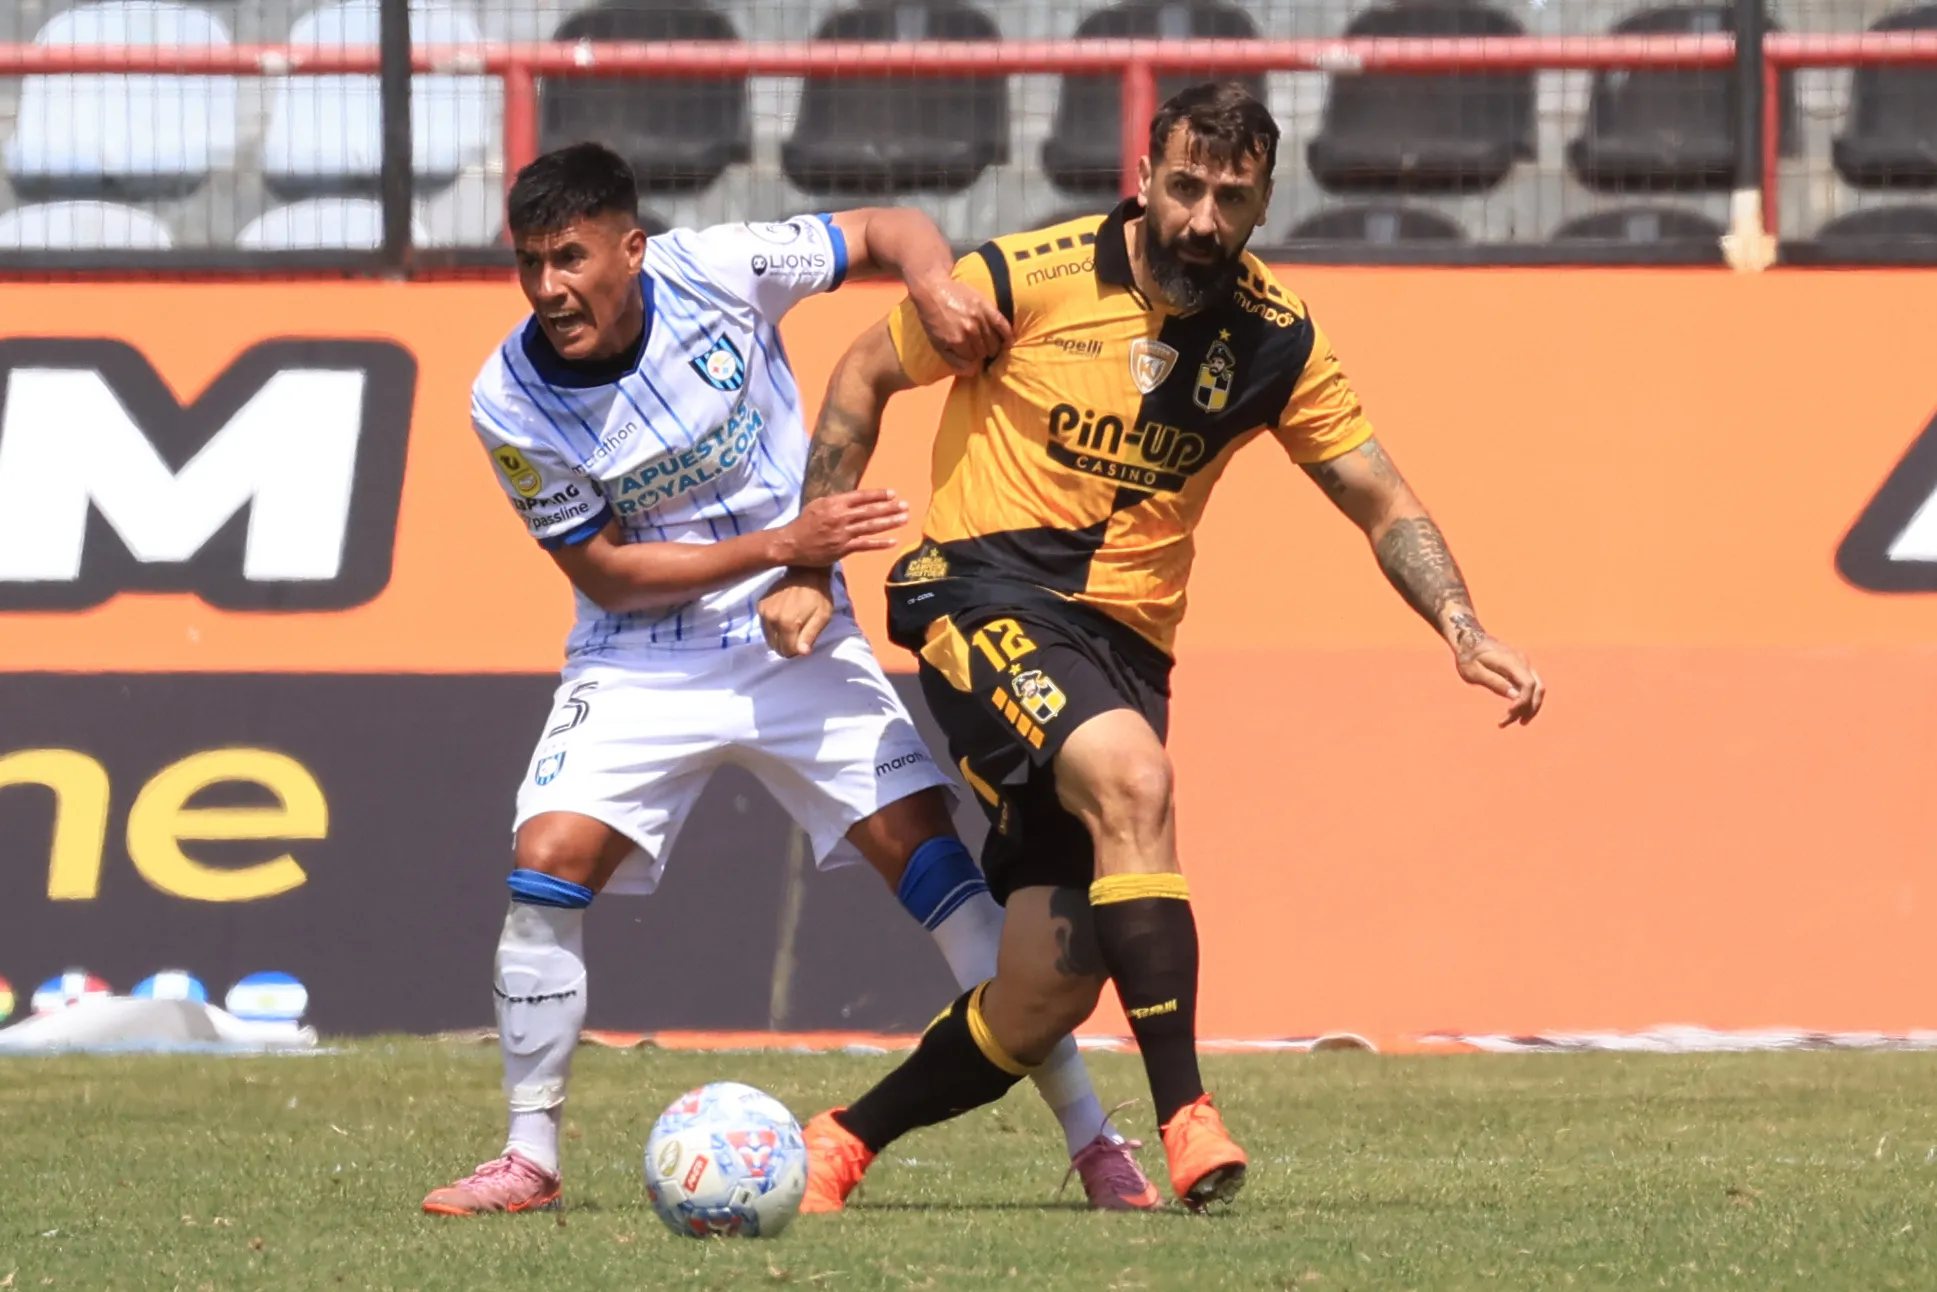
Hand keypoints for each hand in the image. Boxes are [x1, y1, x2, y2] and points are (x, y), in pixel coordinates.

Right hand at [760, 569, 835, 658]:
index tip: (804, 641)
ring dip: (779, 636)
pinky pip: (765, 626)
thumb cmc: (819, 596)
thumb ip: (810, 636)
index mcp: (787, 624)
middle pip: (776, 646)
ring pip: (769, 638)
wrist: (806, 572)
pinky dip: (773, 626)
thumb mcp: (822, 617)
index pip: (787, 651)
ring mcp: (763, 612)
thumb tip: (801, 653)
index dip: (797, 650)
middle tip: (799, 632)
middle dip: (787, 644)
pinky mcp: (760, 606)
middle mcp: (771, 619)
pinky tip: (783, 616)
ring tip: (791, 624)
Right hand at [769, 490, 906, 566]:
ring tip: (904, 519)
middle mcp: (840, 517)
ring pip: (871, 527)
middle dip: (890, 508)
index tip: (893, 493)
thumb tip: (856, 498)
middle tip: (906, 505)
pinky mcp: (843, 549)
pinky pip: (865, 545)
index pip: (861, 497)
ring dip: (890, 523)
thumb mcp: (819, 505)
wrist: (792, 544)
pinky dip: (879, 543)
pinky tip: (893, 541)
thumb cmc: (805, 523)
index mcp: (834, 503)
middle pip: (870, 511)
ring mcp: (843, 534)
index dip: (878, 495)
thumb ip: (837, 501)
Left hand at [909, 275, 1011, 374]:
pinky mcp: (987, 307)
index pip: (973, 359)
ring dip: (993, 347)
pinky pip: (1002, 324)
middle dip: (982, 353)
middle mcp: (970, 331)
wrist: (933, 290)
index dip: (971, 359)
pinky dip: (1007, 335)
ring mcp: (980, 318)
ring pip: (994, 342)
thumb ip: (954, 360)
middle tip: (980, 350)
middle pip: (985, 352)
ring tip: (991, 347)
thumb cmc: (933, 318)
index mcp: (957, 341)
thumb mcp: (937, 343)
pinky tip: (1009, 341)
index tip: (971, 356)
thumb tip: (973, 371)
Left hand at [1447, 612, 1544, 726]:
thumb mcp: (1474, 672)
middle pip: (1538, 687)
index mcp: (1510, 661)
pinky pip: (1530, 686)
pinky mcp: (1521, 669)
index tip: (1509, 713)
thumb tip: (1515, 696)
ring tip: (1516, 721)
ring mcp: (1523, 664)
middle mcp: (1522, 662)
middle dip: (1531, 707)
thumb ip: (1494, 683)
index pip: (1528, 684)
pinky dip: (1526, 700)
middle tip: (1518, 723)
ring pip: (1537, 688)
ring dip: (1530, 706)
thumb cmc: (1468, 657)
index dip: (1523, 701)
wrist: (1469, 640)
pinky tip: (1516, 712)